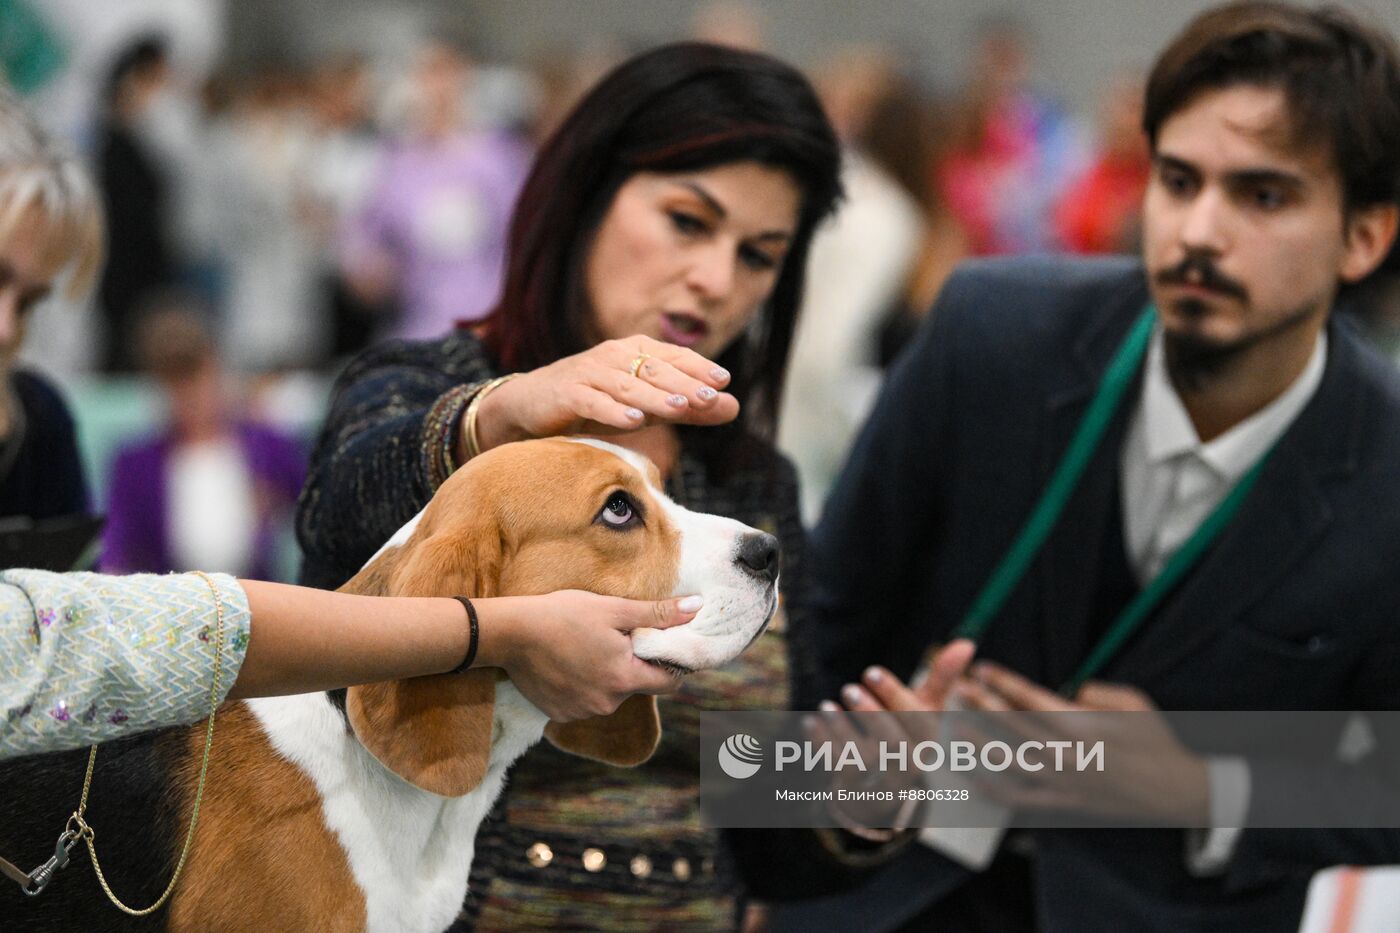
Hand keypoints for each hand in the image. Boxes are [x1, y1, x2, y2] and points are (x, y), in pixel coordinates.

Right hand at [472, 336, 738, 452]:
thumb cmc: (596, 403)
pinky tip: (634, 420)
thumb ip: (688, 408)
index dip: (699, 367)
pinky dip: (613, 410)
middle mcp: (614, 356)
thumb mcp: (646, 406)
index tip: (724, 382)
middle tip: (710, 398)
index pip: (673, 358)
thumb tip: (735, 408)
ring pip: (628, 385)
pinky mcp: (567, 393)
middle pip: (655, 369)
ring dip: (655, 396)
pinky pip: (593, 401)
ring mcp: (589, 372)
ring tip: (680, 408)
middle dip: (684, 383)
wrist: (531, 406)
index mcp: (636, 352)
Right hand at [481, 589, 696, 721]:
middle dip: (632, 665)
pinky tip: (568, 663)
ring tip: (586, 648)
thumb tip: (697, 608)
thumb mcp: (614, 609)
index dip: (672, 664)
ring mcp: (582, 712)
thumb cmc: (563, 615)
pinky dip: (582, 685)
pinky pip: (584, 702)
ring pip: (610, 694)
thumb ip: (657, 614)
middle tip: (616, 637)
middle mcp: (607, 703)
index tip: (663, 647)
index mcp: (625, 678)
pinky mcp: (560, 714)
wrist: (510, 633)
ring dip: (606, 676)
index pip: (669, 683)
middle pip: (636, 686)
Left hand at [807, 641, 977, 829]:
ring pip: (865, 757)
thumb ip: (942, 676)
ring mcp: (884, 781)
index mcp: (929, 741)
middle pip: (893, 742)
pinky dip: (824, 745)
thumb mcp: (927, 707)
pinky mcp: (858, 788)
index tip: (871, 672)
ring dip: (843, 730)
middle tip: (849, 688)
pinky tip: (811, 722)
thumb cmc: (908, 732)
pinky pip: (840, 768)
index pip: (916, 720)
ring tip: (826, 706)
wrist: (886, 783)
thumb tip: (967, 643)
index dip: (893, 694)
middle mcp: (911, 765)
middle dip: (869, 713)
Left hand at [954, 663, 1208, 823]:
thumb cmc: (1156, 741)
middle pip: (1013, 725)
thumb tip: (1068, 692)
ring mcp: (1062, 782)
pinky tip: (971, 777)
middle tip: (959, 688)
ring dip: (979, 743)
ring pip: (1008, 761)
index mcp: (1082, 725)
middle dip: (982, 703)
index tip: (982, 669)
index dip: (1004, 682)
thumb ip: (1095, 691)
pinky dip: (992, 788)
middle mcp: (1066, 754)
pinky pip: (1019, 799)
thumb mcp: (1133, 701)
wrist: (1175, 790)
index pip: (1031, 698)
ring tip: (956, 727)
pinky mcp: (1063, 804)